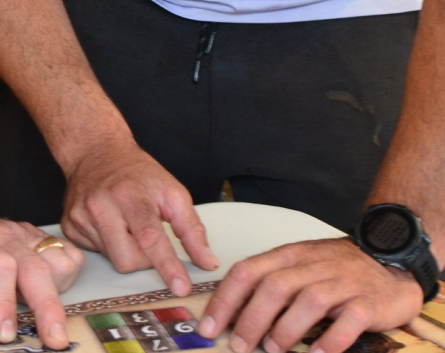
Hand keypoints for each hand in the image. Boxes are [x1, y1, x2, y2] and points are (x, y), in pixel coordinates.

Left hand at [0, 204, 84, 348]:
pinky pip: (65, 252)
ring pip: (57, 258)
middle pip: (35, 267)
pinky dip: (66, 274)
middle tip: (53, 340)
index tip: (5, 334)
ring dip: (59, 291)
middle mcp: (3, 235)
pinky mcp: (34, 238)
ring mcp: (22, 235)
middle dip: (47, 307)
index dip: (4, 302)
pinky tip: (51, 292)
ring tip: (47, 317)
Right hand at [60, 142, 218, 294]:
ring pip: (112, 260)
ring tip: (126, 224)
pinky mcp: (69, 225)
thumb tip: (207, 262)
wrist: (95, 152)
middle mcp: (100, 204)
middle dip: (145, 259)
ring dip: (127, 250)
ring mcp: (80, 215)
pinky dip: (109, 246)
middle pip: (128, 260)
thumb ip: (192, 229)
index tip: (181, 287)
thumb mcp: (172, 191)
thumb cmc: (137, 173)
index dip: (168, 265)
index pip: (150, 237)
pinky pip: (95, 254)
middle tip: (148, 236)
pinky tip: (109, 225)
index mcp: (129, 194)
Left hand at [200, 237, 423, 352]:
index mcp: (288, 255)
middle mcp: (312, 264)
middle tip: (238, 346)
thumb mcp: (298, 267)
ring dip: (287, 329)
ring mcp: (343, 281)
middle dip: (251, 319)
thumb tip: (231, 316)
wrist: (389, 260)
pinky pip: (350, 320)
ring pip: (309, 301)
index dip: (225, 299)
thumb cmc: (333, 270)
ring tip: (273, 350)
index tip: (209, 327)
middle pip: (275, 287)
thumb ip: (268, 284)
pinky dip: (332, 339)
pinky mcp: (369, 302)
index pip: (248, 271)